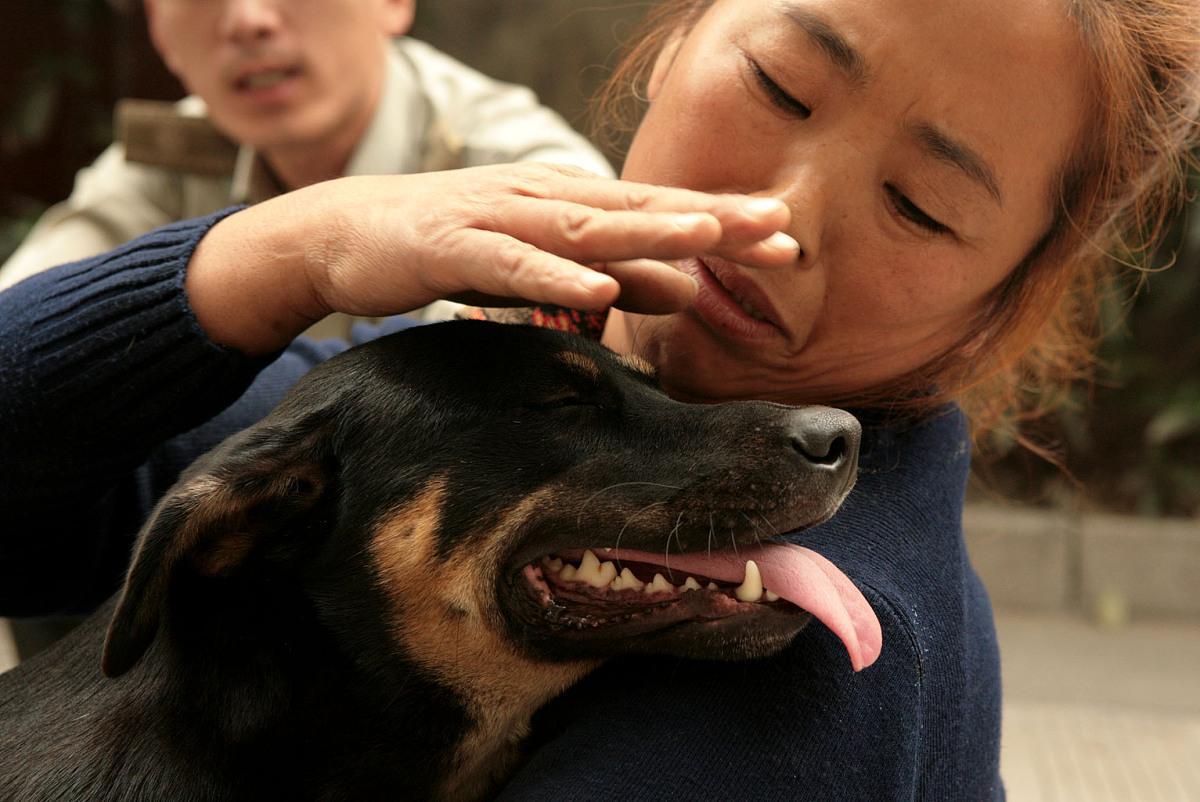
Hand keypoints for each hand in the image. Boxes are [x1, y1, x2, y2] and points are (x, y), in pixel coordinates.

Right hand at [187, 164, 795, 353]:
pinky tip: (599, 290)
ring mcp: (498, 217)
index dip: (721, 222)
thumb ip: (615, 277)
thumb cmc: (454, 246)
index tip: (785, 236)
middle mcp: (542, 197)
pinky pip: (512, 265)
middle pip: (637, 208)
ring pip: (583, 226)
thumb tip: (688, 291)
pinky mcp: (454, 246)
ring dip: (647, 232)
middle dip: (709, 218)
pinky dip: (556, 277)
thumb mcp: (548, 266)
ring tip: (709, 238)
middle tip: (778, 228)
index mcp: (569, 202)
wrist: (345, 230)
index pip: (657, 210)